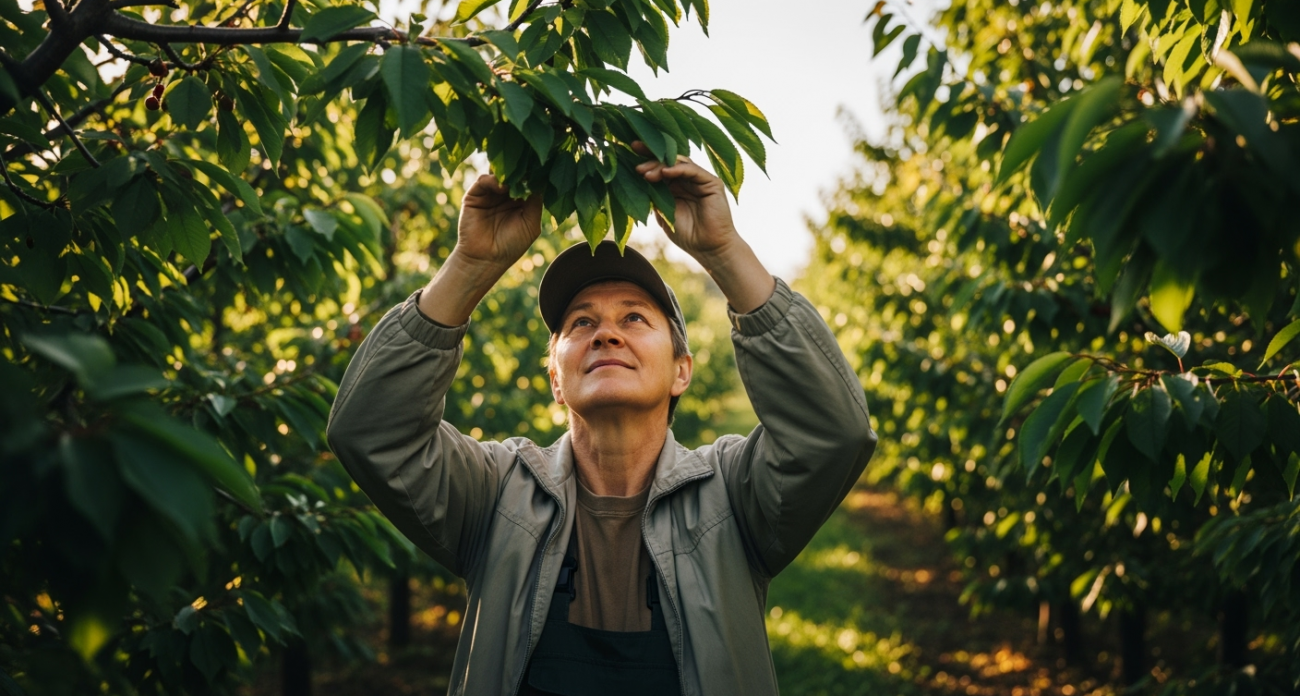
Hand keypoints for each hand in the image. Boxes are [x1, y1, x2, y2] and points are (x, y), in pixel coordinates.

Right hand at [417, 175, 541, 325]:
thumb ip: (535, 202)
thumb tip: (540, 180)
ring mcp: (489, 194)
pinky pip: (482, 181)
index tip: (540, 169)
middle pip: (513, 175)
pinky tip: (501, 186)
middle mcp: (505, 195)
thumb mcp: (531, 224)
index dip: (533, 176)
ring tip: (514, 180)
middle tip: (527, 166)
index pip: (527, 182)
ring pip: (498, 174)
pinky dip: (492, 180)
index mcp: (520, 201)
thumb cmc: (511, 245)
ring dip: (507, 174)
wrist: (486, 259)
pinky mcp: (474, 195)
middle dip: (520, 171)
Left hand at [634, 144, 774, 313]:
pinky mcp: (712, 182)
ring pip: (679, 163)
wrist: (708, 249)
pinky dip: (678, 169)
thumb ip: (654, 197)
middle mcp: (688, 179)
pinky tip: (665, 172)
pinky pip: (693, 170)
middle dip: (651, 159)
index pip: (660, 167)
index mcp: (676, 186)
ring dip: (660, 166)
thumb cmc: (687, 234)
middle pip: (669, 160)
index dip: (646, 159)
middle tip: (635, 165)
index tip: (628, 153)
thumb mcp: (663, 213)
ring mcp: (700, 180)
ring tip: (644, 173)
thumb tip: (638, 178)